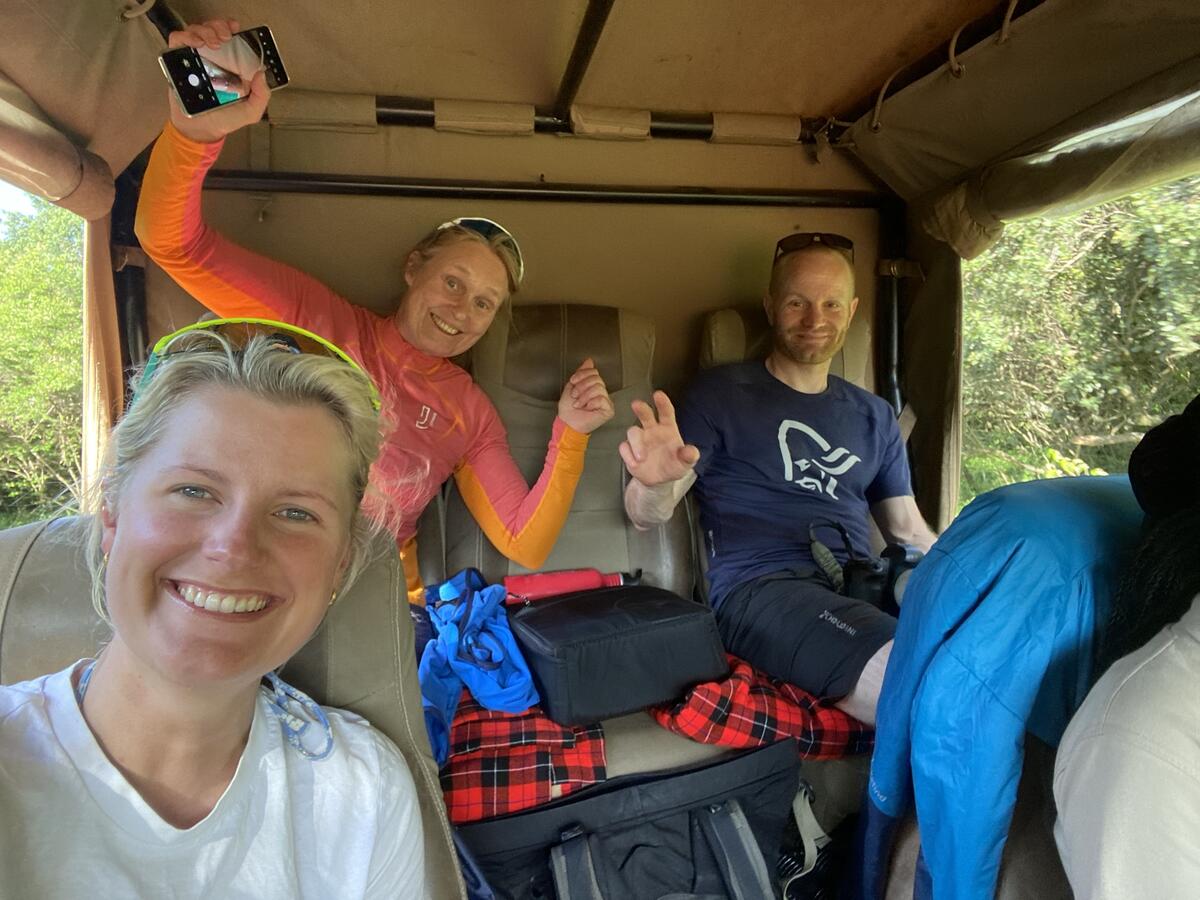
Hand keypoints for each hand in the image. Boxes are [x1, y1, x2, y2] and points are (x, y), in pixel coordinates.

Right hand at [166, 19, 270, 142]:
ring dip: (205, 30)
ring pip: (195, 30)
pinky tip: (196, 44)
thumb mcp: (250, 111)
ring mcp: (194, 59)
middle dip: (218, 26)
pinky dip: (186, 36)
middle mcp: (211, 58)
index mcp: (229, 64)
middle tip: (224, 37)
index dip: (230, 28)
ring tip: (212, 42)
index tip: (235, 29)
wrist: (199, 130)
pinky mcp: (177, 62)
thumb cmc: (224, 119)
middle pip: (212, 29)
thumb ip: (261, 96)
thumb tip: (262, 73)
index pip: (228, 37)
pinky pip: (178, 40)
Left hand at [557, 358, 614, 434]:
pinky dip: (591, 403)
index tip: (573, 382)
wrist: (567, 422)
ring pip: (599, 388)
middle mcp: (601, 392)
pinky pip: (602, 399)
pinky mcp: (609, 410)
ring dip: (584, 396)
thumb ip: (581, 373)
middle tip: (575, 396)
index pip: (594, 372)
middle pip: (596, 378)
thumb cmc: (568, 408)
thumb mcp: (572, 386)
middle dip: (582, 386)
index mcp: (593, 385)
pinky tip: (587, 408)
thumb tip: (589, 361)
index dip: (582, 375)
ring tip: (579, 404)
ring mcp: (606, 401)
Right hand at [619, 391, 700, 486]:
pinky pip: (625, 448)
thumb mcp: (686, 463)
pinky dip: (628, 455)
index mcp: (668, 428)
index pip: (666, 412)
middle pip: (645, 415)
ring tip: (642, 458)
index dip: (662, 403)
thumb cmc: (674, 465)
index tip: (658, 395)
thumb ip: (689, 456)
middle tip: (636, 404)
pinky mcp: (629, 450)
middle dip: (641, 408)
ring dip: (636, 443)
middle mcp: (652, 430)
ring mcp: (640, 440)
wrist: (660, 480)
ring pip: (633, 432)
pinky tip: (635, 464)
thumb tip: (691, 451)